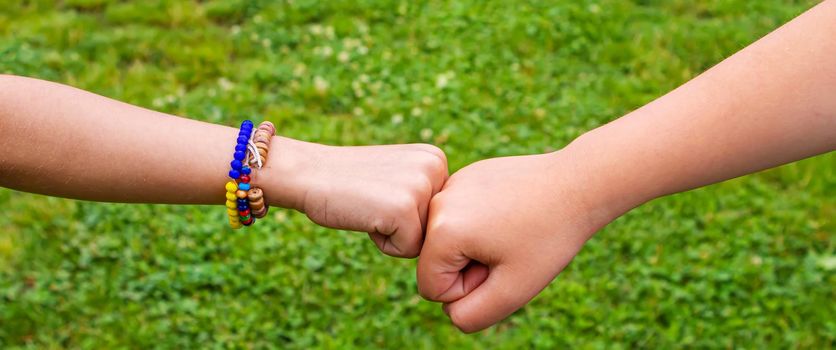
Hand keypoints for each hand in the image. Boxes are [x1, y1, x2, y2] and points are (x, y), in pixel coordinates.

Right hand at [259, 137, 447, 257]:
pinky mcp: (405, 209)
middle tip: (374, 201)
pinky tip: (365, 215)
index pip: (441, 213)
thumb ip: (425, 189)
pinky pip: (407, 250)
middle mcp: (437, 167)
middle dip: (404, 227)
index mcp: (437, 158)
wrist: (308, 173)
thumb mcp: (398, 174)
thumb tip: (452, 226)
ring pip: (423, 241)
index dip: (408, 215)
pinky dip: (383, 243)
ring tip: (370, 207)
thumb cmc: (349, 183)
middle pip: (437, 229)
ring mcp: (422, 186)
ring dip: (394, 235)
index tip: (383, 193)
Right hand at [417, 151, 613, 331]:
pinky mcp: (465, 176)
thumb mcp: (513, 291)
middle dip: (471, 266)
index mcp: (442, 232)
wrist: (578, 183)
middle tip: (510, 248)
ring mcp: (450, 184)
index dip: (470, 288)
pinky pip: (461, 217)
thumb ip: (471, 316)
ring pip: (450, 240)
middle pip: (438, 262)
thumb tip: (449, 310)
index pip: (433, 288)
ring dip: (476, 246)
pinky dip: (482, 222)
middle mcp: (437, 203)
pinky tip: (512, 212)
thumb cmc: (549, 237)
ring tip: (511, 230)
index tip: (502, 264)